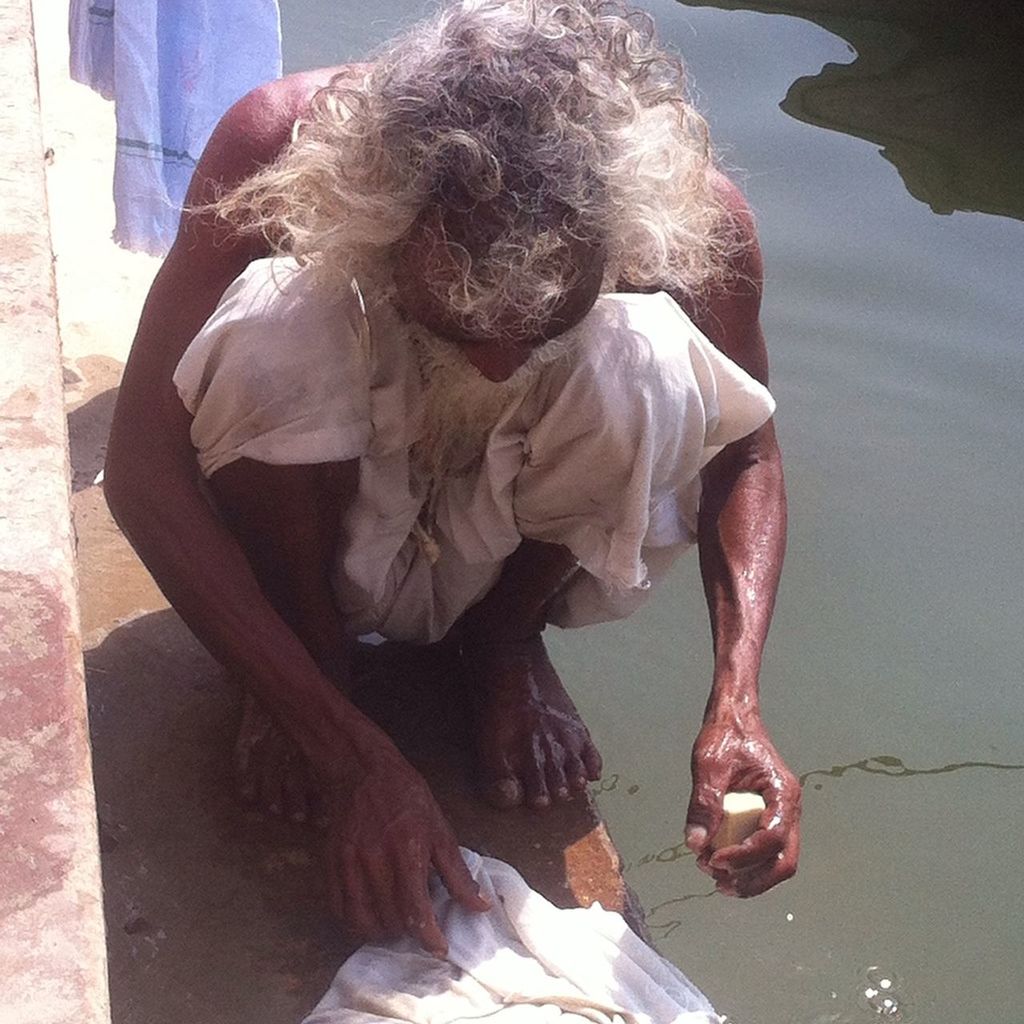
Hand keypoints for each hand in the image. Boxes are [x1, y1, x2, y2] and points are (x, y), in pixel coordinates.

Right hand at [322, 750, 489, 954]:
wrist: (362, 770)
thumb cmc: (406, 796)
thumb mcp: (439, 828)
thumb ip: (457, 872)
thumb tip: (480, 906)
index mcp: (408, 849)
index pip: (416, 910)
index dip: (429, 937)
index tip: (439, 947)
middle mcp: (376, 859)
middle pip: (391, 919)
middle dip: (409, 931)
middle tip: (420, 925)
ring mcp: (350, 862)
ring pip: (364, 920)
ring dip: (383, 930)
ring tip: (397, 922)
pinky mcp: (332, 863)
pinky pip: (340, 908)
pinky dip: (356, 920)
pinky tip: (371, 913)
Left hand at [684, 715, 800, 896]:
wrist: (734, 718)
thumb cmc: (726, 735)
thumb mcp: (710, 764)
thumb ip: (705, 802)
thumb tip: (696, 843)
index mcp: (783, 793)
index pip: (773, 839)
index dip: (744, 856)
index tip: (714, 859)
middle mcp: (789, 807)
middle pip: (784, 861)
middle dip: (753, 879)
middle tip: (718, 882)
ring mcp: (781, 814)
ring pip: (777, 861)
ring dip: (749, 876)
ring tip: (714, 876)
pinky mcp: (768, 816)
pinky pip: (765, 850)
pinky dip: (746, 863)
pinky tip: (718, 863)